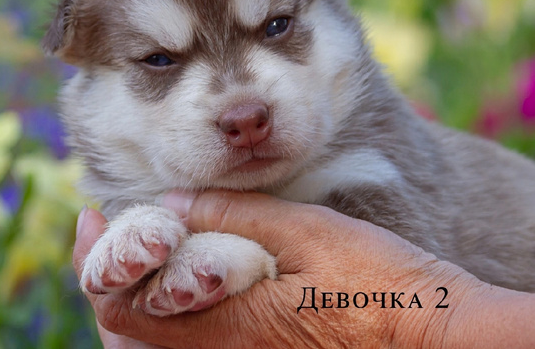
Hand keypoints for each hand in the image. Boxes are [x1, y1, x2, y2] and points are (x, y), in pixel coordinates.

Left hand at [72, 190, 495, 347]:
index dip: (95, 261)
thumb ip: (236, 215)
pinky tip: (193, 279)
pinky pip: (195, 348)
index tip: (92, 216)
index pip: (123, 306)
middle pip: (129, 334)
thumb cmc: (384, 284)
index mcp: (226, 325)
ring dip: (137, 298)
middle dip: (109, 278)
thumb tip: (172, 200)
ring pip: (157, 347)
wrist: (441, 341)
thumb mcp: (310, 232)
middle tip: (111, 229)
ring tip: (146, 250)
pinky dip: (172, 317)